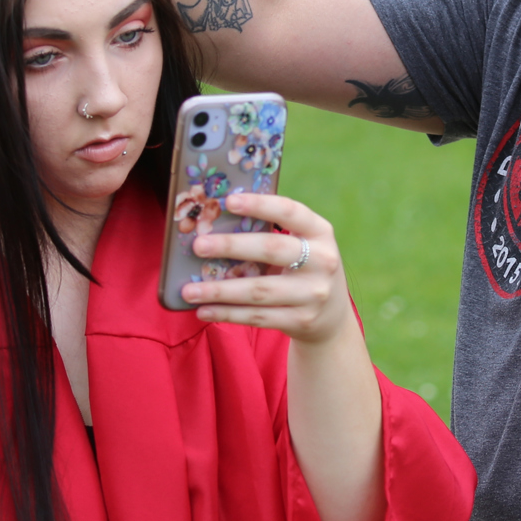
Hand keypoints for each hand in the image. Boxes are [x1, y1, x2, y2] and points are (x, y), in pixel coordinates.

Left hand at [182, 193, 355, 343]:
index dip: (260, 204)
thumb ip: (273, 233)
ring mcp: (313, 294)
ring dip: (219, 290)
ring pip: (259, 290)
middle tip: (198, 245)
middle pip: (271, 249)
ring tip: (188, 290)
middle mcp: (322, 261)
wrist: (333, 317)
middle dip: (231, 246)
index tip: (228, 200)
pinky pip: (258, 317)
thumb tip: (216, 221)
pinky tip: (203, 310)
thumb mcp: (304, 246)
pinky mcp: (302, 320)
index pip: (291, 211)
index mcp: (320, 232)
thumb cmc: (304, 269)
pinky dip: (227, 314)